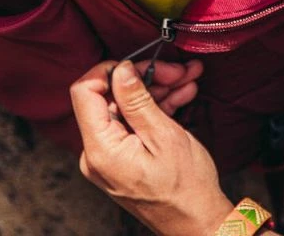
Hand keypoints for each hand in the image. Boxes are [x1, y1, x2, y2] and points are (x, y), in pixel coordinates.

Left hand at [71, 58, 231, 235]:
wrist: (199, 223)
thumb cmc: (186, 189)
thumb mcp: (164, 136)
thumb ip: (137, 100)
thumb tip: (121, 69)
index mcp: (101, 150)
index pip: (84, 92)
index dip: (109, 70)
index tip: (137, 63)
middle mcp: (98, 154)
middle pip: (111, 97)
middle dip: (146, 78)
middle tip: (176, 71)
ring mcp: (109, 157)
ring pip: (127, 107)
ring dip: (157, 90)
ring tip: (187, 79)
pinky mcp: (122, 158)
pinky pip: (134, 123)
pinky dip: (156, 108)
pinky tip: (181, 95)